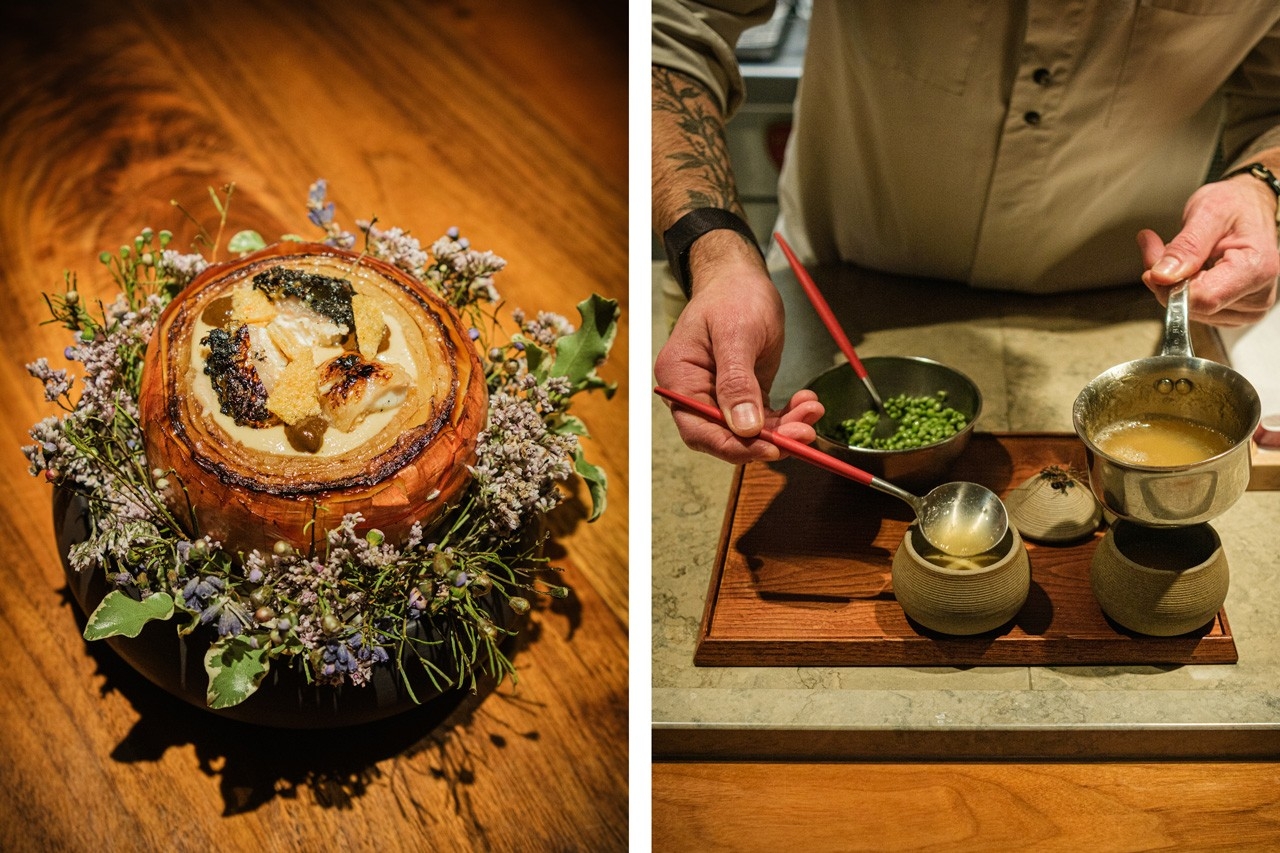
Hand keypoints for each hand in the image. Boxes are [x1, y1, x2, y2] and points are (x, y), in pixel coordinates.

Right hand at [653, 241, 823, 463]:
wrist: (742, 277)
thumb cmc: (732, 295)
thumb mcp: (736, 333)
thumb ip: (737, 381)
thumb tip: (744, 427)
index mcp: (680, 378)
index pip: (700, 429)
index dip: (735, 446)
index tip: (770, 448)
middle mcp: (696, 393)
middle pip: (727, 436)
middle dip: (768, 439)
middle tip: (804, 433)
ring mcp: (719, 396)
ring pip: (751, 431)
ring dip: (784, 428)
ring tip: (812, 411)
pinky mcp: (743, 394)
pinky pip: (763, 418)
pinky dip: (787, 417)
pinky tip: (807, 404)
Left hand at [1137, 172, 1278, 325]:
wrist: (1250, 205)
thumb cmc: (1236, 205)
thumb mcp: (1208, 213)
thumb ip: (1186, 246)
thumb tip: (1163, 276)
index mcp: (1256, 268)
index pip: (1203, 298)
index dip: (1170, 285)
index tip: (1155, 263)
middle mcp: (1257, 295)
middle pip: (1193, 306)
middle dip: (1167, 280)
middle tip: (1161, 248)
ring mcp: (1247, 308)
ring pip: (1188, 309)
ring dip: (1172, 283)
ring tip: (1181, 254)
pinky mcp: (1234, 311)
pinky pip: (1193, 309)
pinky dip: (1180, 288)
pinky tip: (1186, 267)